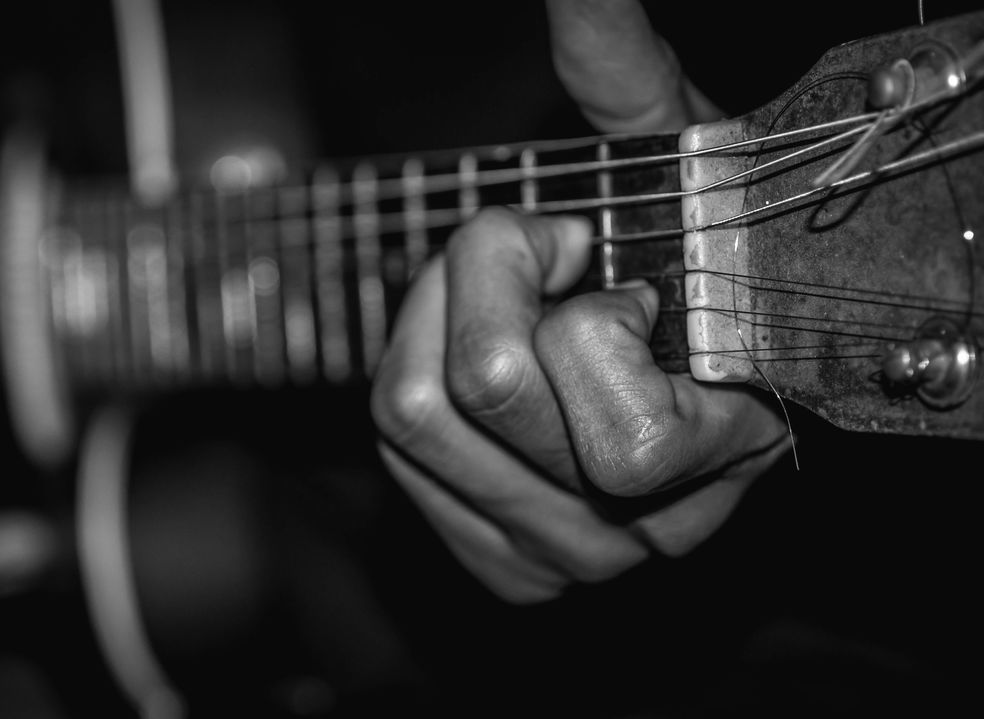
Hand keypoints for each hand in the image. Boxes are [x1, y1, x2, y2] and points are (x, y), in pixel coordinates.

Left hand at [369, 0, 790, 602]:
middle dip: (489, 276)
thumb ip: (626, 78)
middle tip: (541, 257)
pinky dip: (419, 371)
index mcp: (726, 443)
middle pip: (481, 393)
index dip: (574, 301)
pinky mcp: (501, 563)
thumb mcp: (665, 163)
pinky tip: (487, 361)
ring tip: (511, 302)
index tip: (596, 254)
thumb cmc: (678, 255)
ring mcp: (570, 556)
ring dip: (442, 321)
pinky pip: (396, 451)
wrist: (674, 352)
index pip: (618, 432)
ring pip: (414, 420)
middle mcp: (650, 526)